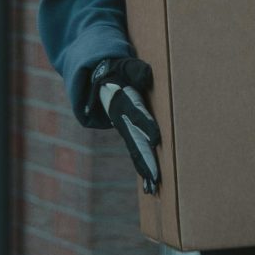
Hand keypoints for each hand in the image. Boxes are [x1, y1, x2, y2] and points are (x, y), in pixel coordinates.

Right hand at [90, 55, 160, 192]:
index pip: (137, 114)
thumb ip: (135, 70)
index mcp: (123, 102)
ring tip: (153, 189)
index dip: (146, 125)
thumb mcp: (124, 66)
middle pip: (136, 141)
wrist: (98, 81)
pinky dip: (143, 168)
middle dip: (146, 160)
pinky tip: (151, 184)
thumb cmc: (117, 71)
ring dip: (145, 170)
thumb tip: (146, 75)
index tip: (157, 138)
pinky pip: (137, 152)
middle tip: (156, 177)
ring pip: (136, 152)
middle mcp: (123, 120)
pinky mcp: (129, 134)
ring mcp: (125, 129)